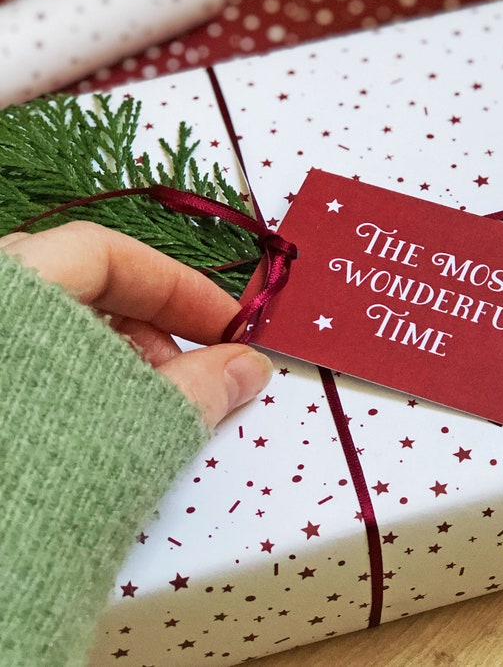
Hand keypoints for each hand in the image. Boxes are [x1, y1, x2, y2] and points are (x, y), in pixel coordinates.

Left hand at [0, 221, 271, 426]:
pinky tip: (109, 429)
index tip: (227, 325)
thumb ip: (205, 382)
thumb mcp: (138, 421)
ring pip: (57, 336)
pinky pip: (35, 373)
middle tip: (193, 376)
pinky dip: (84, 388)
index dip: (177, 285)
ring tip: (153, 411)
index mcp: (10, 293)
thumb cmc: (47, 475)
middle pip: (80, 290)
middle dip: (152, 328)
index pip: (105, 254)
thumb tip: (251, 365)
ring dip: (121, 361)